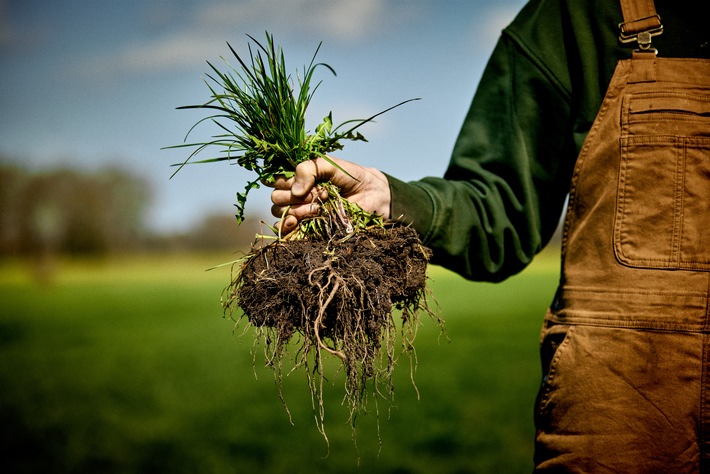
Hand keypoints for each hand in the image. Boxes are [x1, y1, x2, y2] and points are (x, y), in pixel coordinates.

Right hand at [269, 156, 390, 233]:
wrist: (371, 196)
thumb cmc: (351, 176)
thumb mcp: (329, 164)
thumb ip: (309, 169)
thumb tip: (295, 190)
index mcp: (298, 178)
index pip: (276, 180)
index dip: (285, 181)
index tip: (305, 181)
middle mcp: (297, 195)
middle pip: (276, 198)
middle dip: (292, 196)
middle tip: (316, 194)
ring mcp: (302, 212)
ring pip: (280, 213)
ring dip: (295, 210)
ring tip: (317, 208)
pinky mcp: (308, 228)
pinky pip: (286, 231)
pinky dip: (286, 227)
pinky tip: (295, 222)